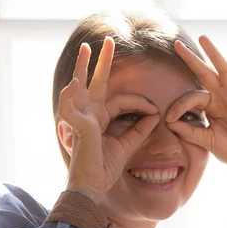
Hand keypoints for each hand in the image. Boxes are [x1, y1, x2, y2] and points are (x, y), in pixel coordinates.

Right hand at [58, 37, 160, 202]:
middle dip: (103, 61)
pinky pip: (72, 106)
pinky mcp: (77, 126)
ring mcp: (81, 117)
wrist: (93, 186)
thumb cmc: (105, 168)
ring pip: (80, 86)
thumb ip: (139, 130)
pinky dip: (71, 94)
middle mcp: (90, 114)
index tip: (155, 110)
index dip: (140, 103)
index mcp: (101, 118)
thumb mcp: (127, 145)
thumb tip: (155, 115)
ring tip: (85, 48)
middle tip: (108, 41)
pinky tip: (74, 83)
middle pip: (96, 82)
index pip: (122, 101)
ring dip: (82, 66)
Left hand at [165, 36, 226, 177]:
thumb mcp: (205, 140)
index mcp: (212, 105)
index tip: (169, 118)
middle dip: (192, 58)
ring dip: (215, 54)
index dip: (179, 105)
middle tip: (176, 43)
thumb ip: (188, 131)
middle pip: (206, 72)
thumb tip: (169, 121)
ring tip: (203, 38)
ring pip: (226, 70)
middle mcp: (224, 97)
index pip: (192, 96)